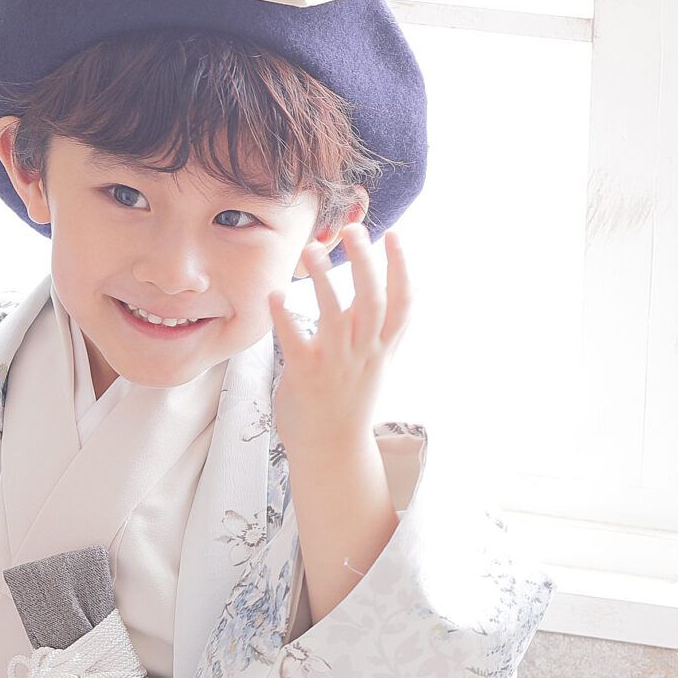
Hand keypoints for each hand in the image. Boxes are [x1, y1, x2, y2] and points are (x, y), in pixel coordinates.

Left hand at [269, 224, 411, 462]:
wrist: (332, 447)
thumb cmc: (349, 397)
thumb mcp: (376, 360)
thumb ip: (379, 323)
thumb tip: (388, 280)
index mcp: (383, 347)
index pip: (403, 303)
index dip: (401, 267)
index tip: (393, 235)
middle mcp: (364, 353)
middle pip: (372, 302)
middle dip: (365, 263)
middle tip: (354, 230)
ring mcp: (337, 364)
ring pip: (335, 316)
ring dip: (325, 280)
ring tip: (312, 249)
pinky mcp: (306, 375)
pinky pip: (295, 341)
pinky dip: (285, 317)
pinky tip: (275, 294)